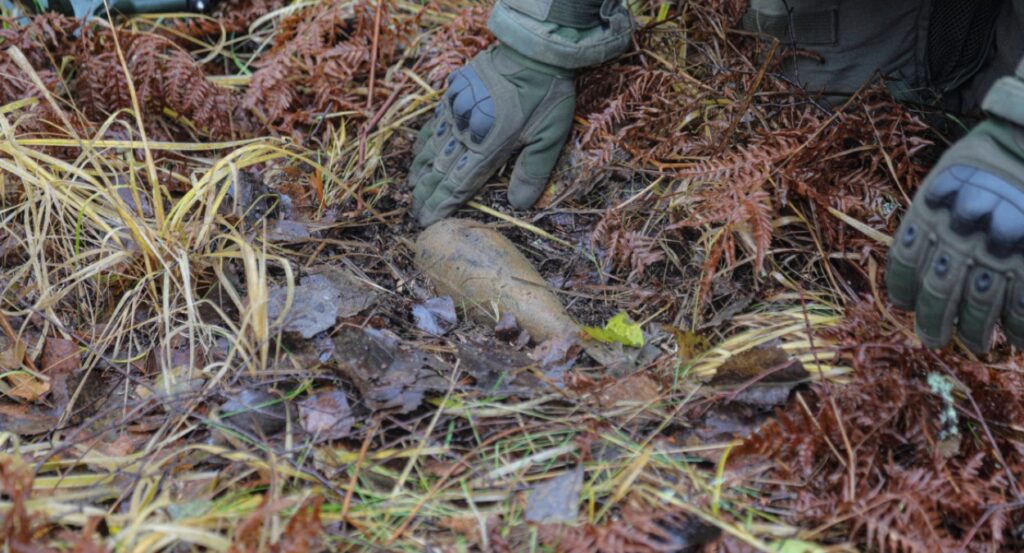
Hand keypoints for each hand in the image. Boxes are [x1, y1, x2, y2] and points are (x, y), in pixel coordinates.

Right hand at [408, 45, 575, 226]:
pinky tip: (417, 151)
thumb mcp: (549, 136)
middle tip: (414, 213)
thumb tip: (518, 205)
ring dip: (420, 170)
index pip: (457, 184)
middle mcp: (466, 133)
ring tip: (411, 187)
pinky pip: (432, 123)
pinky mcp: (453, 95)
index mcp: (487, 148)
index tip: (427, 221)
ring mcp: (456, 113)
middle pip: (439, 170)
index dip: (441, 205)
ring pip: (431, 147)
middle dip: (425, 194)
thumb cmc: (546, 94)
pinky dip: (422, 141)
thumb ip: (532, 171)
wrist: (532, 50)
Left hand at [886, 120, 1023, 352]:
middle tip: (933, 340)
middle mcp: (957, 238)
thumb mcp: (948, 176)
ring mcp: (997, 251)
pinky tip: (1015, 339)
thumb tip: (919, 254)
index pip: (903, 263)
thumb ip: (932, 213)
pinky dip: (1018, 327)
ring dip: (974, 332)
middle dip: (933, 322)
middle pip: (937, 292)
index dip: (902, 288)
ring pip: (978, 306)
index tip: (904, 304)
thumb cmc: (988, 159)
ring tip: (974, 344)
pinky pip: (1022, 306)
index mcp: (929, 216)